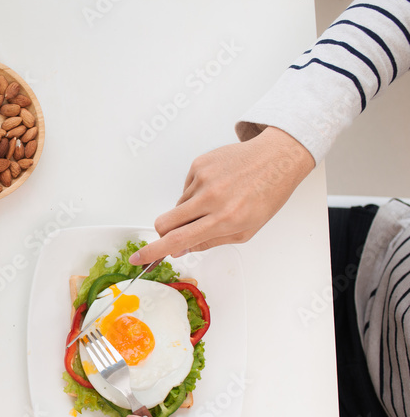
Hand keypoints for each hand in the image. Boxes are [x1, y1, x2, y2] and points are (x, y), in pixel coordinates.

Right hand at [129, 127, 313, 265]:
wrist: (277, 157)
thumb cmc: (267, 194)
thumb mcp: (246, 230)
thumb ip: (210, 241)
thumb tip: (181, 248)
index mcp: (225, 219)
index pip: (178, 239)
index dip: (153, 251)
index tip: (138, 258)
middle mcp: (212, 198)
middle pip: (165, 222)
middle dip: (164, 232)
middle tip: (178, 231)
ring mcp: (203, 179)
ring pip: (178, 206)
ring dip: (190, 209)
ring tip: (217, 201)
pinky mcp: (199, 164)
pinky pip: (186, 187)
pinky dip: (196, 192)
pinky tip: (217, 186)